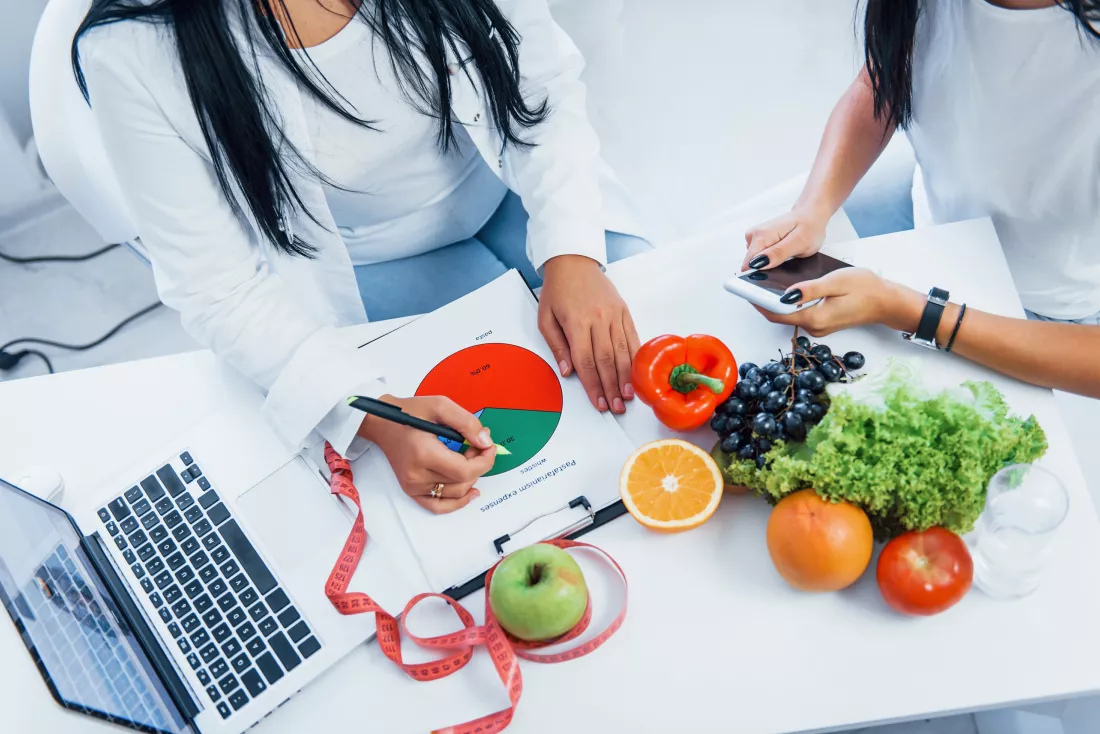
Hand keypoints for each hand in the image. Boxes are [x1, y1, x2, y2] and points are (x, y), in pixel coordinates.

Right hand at [358, 395, 496, 513]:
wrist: (382, 423)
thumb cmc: (408, 412)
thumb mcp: (440, 406)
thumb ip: (466, 423)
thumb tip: (485, 442)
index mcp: (424, 454)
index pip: (466, 471)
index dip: (485, 461)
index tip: (489, 447)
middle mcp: (417, 475)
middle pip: (463, 482)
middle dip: (478, 464)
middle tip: (475, 444)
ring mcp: (413, 486)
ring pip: (456, 493)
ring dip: (470, 477)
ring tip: (467, 457)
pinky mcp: (412, 491)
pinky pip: (439, 506)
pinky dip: (457, 502)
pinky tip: (471, 492)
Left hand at [538, 255, 639, 413]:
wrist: (573, 261)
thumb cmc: (557, 291)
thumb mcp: (545, 318)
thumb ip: (557, 346)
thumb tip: (568, 371)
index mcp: (577, 322)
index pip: (586, 361)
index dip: (593, 385)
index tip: (598, 403)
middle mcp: (599, 319)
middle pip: (607, 360)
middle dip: (612, 387)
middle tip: (616, 407)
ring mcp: (614, 314)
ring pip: (623, 351)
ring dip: (626, 377)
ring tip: (629, 396)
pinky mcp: (624, 311)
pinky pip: (633, 337)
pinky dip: (636, 357)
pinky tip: (637, 373)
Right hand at [742, 205, 829, 270]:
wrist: (811, 215)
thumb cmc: (809, 228)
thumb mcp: (800, 243)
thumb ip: (778, 253)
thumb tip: (758, 264)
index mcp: (761, 235)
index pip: (749, 264)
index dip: (760, 274)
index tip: (775, 273)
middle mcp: (753, 235)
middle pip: (751, 264)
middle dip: (766, 268)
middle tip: (786, 261)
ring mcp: (753, 237)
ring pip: (754, 262)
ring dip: (769, 264)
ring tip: (786, 255)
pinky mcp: (757, 240)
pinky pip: (758, 257)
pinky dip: (770, 259)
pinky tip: (781, 253)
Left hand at [753, 268, 922, 337]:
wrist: (888, 302)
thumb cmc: (866, 288)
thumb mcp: (836, 282)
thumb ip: (810, 290)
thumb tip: (785, 295)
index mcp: (815, 318)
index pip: (777, 313)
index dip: (758, 302)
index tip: (745, 289)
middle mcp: (814, 327)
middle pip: (780, 316)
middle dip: (763, 301)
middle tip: (751, 283)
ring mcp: (818, 327)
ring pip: (789, 315)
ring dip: (776, 302)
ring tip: (764, 283)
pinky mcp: (823, 322)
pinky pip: (800, 314)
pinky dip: (790, 304)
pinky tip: (786, 289)